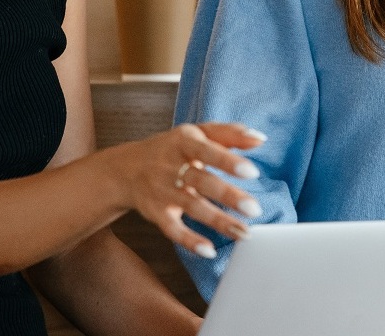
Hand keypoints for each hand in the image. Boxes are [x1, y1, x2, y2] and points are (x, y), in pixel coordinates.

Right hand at [107, 122, 265, 259]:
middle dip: (228, 196)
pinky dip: (189, 241)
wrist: (125, 169)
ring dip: (219, 221)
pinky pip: (172, 229)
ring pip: (192, 207)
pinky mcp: (156, 213)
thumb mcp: (196, 134)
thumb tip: (259, 138)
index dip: (228, 161)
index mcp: (184, 142)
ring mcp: (162, 191)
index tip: (252, 172)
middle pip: (202, 181)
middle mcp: (171, 166)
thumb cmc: (172, 149)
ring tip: (245, 233)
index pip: (207, 150)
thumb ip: (228, 134)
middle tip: (255, 209)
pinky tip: (210, 251)